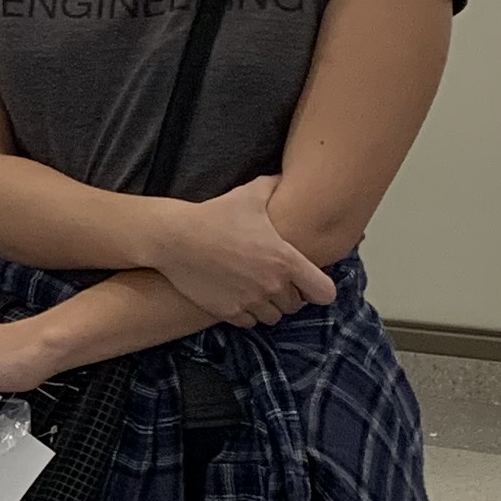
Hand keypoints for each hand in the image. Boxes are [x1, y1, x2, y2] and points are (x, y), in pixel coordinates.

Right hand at [140, 180, 335, 326]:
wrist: (176, 238)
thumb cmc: (215, 214)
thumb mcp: (250, 194)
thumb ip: (274, 186)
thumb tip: (286, 178)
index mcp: (285, 260)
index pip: (324, 292)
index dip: (319, 289)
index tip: (308, 282)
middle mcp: (272, 285)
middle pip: (296, 306)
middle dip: (289, 295)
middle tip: (276, 281)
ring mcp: (250, 301)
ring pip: (274, 318)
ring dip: (270, 307)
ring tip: (258, 291)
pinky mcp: (229, 312)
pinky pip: (250, 323)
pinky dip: (248, 313)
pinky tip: (240, 297)